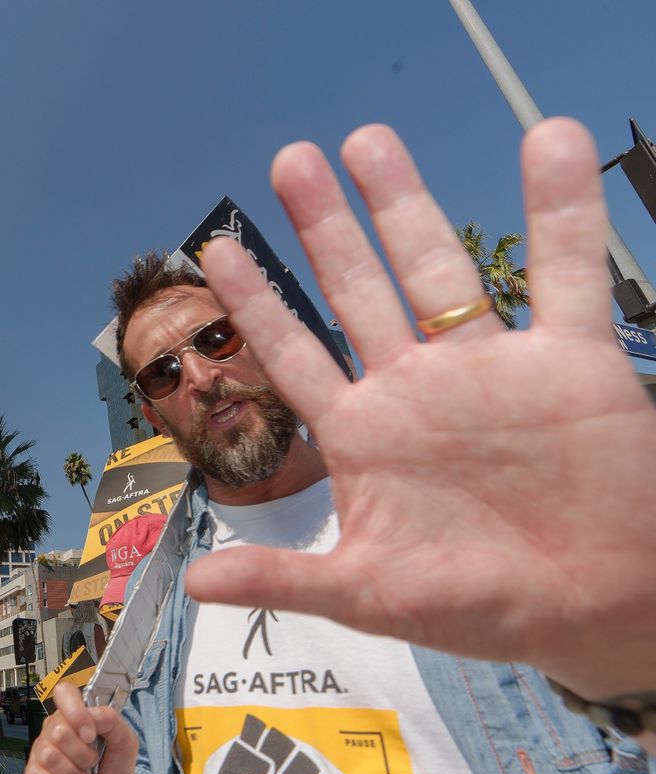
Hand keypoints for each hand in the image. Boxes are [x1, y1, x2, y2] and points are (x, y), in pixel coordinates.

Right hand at [24, 683, 158, 773]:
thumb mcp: (126, 747)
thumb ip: (114, 723)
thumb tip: (94, 714)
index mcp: (76, 717)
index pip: (64, 693)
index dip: (75, 712)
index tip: (90, 734)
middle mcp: (55, 731)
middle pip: (58, 730)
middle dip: (82, 755)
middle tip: (92, 766)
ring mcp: (41, 753)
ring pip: (48, 755)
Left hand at [185, 119, 655, 701]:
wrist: (598, 612)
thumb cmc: (480, 606)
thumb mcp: (369, 595)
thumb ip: (285, 579)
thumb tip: (195, 582)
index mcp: (365, 435)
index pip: (296, 356)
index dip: (258, 304)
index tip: (214, 250)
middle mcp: (417, 388)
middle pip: (360, 290)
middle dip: (326, 228)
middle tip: (292, 161)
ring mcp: (490, 369)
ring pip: (440, 270)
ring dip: (407, 206)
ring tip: (369, 140)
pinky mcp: (570, 363)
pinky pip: (566, 274)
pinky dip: (561, 211)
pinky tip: (547, 141)